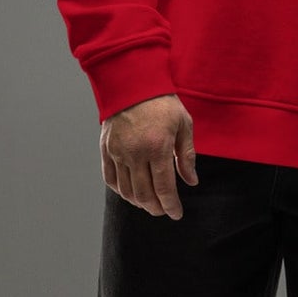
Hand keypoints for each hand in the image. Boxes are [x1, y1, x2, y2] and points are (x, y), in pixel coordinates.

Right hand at [100, 94, 198, 217]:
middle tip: (163, 211)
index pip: (164, 187)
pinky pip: (110, 178)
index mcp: (158, 147)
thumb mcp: (184, 125)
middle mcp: (135, 153)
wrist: (133, 82)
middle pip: (144, 194)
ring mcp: (118, 152)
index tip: (177, 214)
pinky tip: (130, 193)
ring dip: (139, 202)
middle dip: (156, 208)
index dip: (171, 205)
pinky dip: (120, 191)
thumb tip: (191, 181)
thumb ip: (187, 156)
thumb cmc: (163, 102)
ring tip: (149, 204)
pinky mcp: (106, 148)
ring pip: (126, 190)